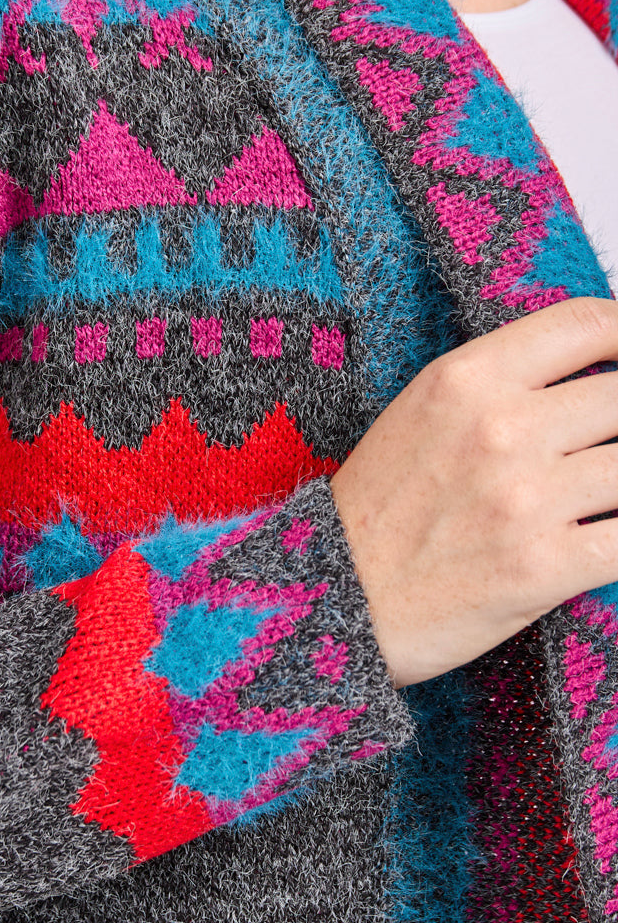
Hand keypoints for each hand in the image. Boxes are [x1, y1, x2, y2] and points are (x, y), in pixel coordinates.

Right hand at [330, 297, 617, 686]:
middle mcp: (500, 427)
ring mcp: (525, 499)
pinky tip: (612, 540)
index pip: (584, 324)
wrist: (332, 598)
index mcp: (465, 378)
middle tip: (609, 445)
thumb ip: (500, 385)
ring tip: (607, 495)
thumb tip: (595, 374)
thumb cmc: (378, 510)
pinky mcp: (543, 568)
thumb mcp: (423, 412)